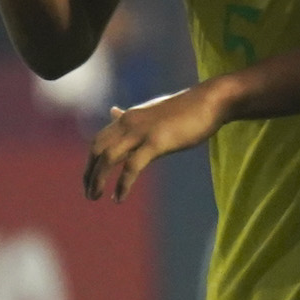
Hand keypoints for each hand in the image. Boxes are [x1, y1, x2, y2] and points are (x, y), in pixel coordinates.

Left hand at [84, 87, 222, 200]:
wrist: (210, 101)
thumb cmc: (187, 108)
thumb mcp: (153, 111)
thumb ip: (131, 118)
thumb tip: (113, 112)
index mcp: (129, 117)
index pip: (99, 140)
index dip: (90, 161)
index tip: (89, 178)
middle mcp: (129, 123)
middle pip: (97, 149)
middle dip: (89, 173)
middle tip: (88, 193)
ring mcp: (142, 132)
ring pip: (109, 158)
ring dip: (98, 180)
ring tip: (95, 197)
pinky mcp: (157, 142)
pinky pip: (132, 166)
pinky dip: (122, 184)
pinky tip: (118, 198)